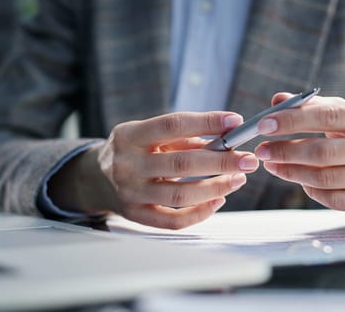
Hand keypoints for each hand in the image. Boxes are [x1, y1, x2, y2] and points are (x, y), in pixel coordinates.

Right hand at [51, 112, 258, 228]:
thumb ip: (182, 136)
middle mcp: (127, 165)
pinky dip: (200, 213)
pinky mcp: (136, 216)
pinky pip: (172, 221)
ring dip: (216, 187)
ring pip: (180, 195)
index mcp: (130, 136)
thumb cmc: (135, 150)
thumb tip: (225, 138)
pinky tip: (219, 199)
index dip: (206, 122)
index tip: (236, 122)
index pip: (172, 125)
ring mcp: (130, 193)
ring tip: (239, 179)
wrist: (96, 178)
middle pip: (181, 163)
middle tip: (248, 159)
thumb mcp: (148, 134)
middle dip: (221, 161)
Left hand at [254, 93, 344, 216]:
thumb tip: (278, 100)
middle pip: (325, 151)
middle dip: (286, 151)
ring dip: (291, 172)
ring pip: (325, 178)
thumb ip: (312, 106)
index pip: (329, 116)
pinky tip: (299, 179)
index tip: (264, 125)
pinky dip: (310, 189)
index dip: (293, 121)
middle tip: (262, 150)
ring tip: (272, 164)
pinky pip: (333, 198)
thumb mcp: (344, 114)